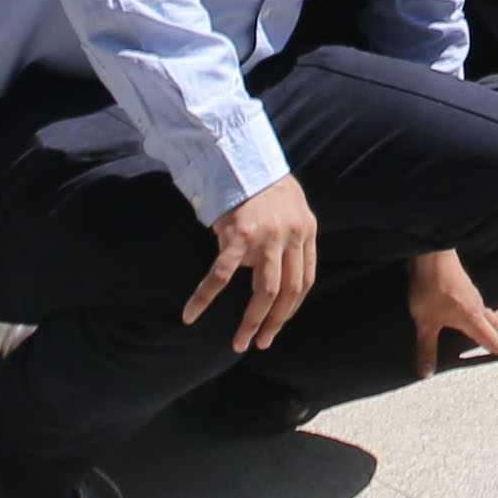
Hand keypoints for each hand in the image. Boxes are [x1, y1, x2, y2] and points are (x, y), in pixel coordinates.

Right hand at [189, 175, 320, 349]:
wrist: (241, 154)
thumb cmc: (264, 182)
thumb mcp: (292, 206)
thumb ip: (292, 234)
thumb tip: (286, 266)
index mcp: (306, 230)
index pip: (304, 280)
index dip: (291, 308)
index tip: (278, 325)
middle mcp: (291, 236)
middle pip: (287, 292)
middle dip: (274, 322)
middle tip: (260, 343)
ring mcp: (266, 237)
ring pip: (264, 292)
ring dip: (251, 322)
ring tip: (240, 342)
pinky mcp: (237, 236)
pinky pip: (221, 276)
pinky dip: (204, 298)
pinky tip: (191, 314)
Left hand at [403, 247, 497, 376]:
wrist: (431, 254)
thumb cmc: (431, 286)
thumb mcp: (425, 322)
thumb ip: (426, 348)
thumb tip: (425, 371)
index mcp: (472, 319)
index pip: (496, 340)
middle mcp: (476, 308)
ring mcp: (471, 296)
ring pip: (492, 312)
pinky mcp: (463, 288)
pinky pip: (481, 304)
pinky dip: (488, 310)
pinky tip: (482, 309)